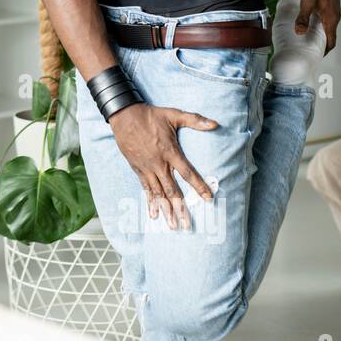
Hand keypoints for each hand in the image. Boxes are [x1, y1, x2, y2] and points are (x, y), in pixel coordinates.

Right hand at [108, 103, 217, 229]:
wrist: (124, 116)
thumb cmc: (151, 115)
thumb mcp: (174, 114)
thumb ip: (195, 120)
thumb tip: (216, 124)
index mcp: (170, 151)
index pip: (187, 173)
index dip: (199, 186)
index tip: (208, 199)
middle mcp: (159, 163)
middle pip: (172, 190)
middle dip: (181, 208)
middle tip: (187, 225)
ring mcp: (147, 168)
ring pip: (158, 193)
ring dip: (166, 210)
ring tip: (172, 225)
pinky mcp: (138, 169)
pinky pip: (145, 189)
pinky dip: (150, 202)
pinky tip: (153, 215)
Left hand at [298, 0, 340, 52]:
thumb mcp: (307, 2)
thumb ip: (303, 18)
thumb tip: (300, 33)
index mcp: (331, 19)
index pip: (331, 42)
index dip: (325, 51)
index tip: (317, 57)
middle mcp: (335, 16)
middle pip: (330, 36)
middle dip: (321, 45)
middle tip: (310, 50)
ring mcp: (334, 11)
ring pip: (329, 28)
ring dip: (321, 35)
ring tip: (308, 38)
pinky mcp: (331, 5)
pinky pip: (328, 20)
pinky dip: (321, 26)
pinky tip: (310, 23)